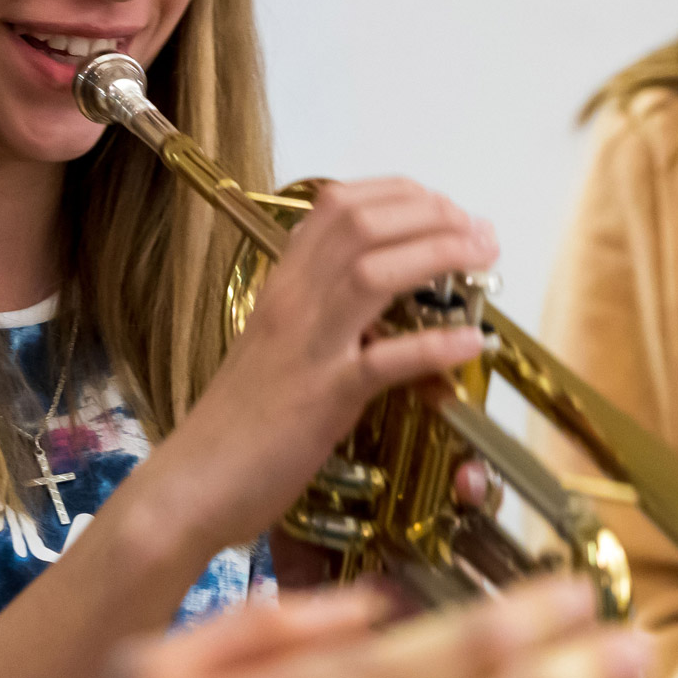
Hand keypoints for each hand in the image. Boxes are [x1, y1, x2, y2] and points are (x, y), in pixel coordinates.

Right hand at [166, 178, 497, 545]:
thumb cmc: (237, 421)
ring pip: (373, 273)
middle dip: (431, 214)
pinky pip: (383, 362)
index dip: (399, 194)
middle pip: (362, 225)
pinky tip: (470, 341)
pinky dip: (433, 346)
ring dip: (439, 254)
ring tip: (484, 257)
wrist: (193, 482)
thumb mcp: (277, 347)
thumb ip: (319, 315)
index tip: (442, 206)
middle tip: (478, 230)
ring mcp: (307, 347)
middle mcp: (292, 302)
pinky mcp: (322, 399)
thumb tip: (376, 302)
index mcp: (281, 285)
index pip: (337, 207)